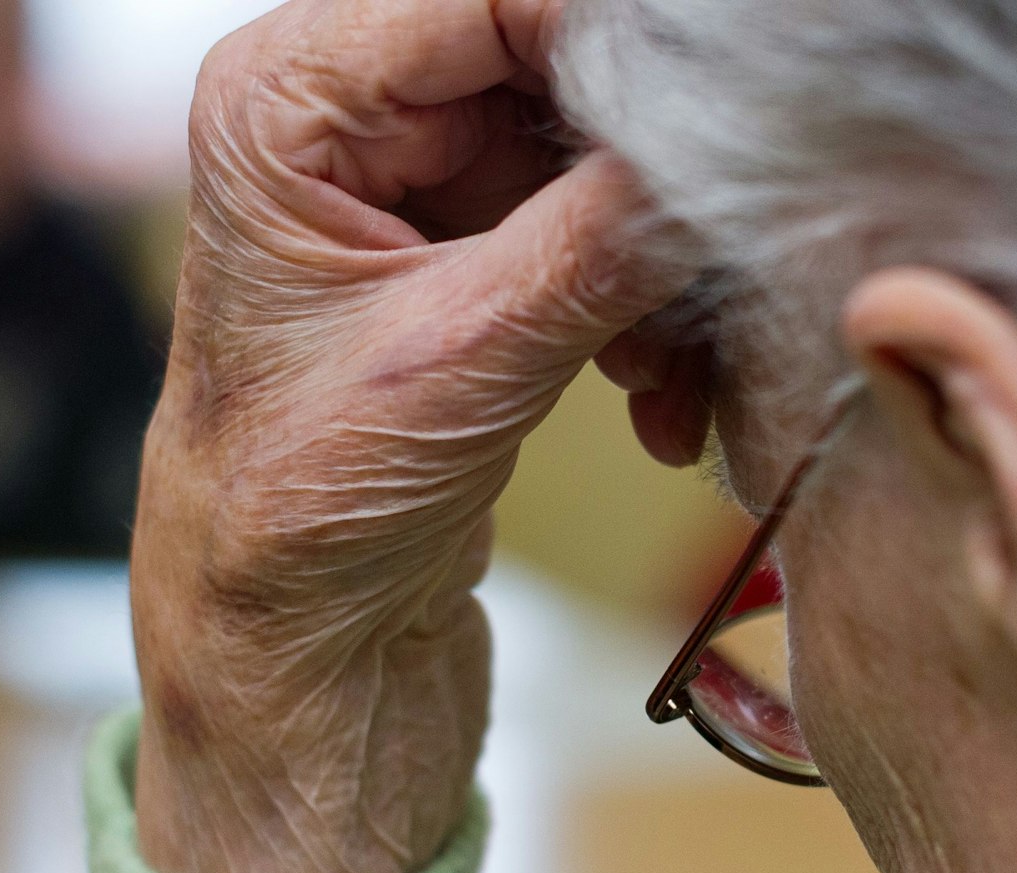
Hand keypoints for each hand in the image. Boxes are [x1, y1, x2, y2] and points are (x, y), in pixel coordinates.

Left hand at [132, 0, 688, 872]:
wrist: (294, 666)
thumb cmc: (298, 529)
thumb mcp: (461, 363)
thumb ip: (601, 231)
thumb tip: (735, 137)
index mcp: (281, 105)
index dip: (621, 43)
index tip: (735, 110)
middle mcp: (340, 120)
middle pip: (552, 66)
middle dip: (649, 170)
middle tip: (727, 249)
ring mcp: (414, 189)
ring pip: (594, 157)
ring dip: (661, 261)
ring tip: (677, 372)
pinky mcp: (474, 260)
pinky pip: (601, 232)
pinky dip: (649, 311)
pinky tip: (660, 405)